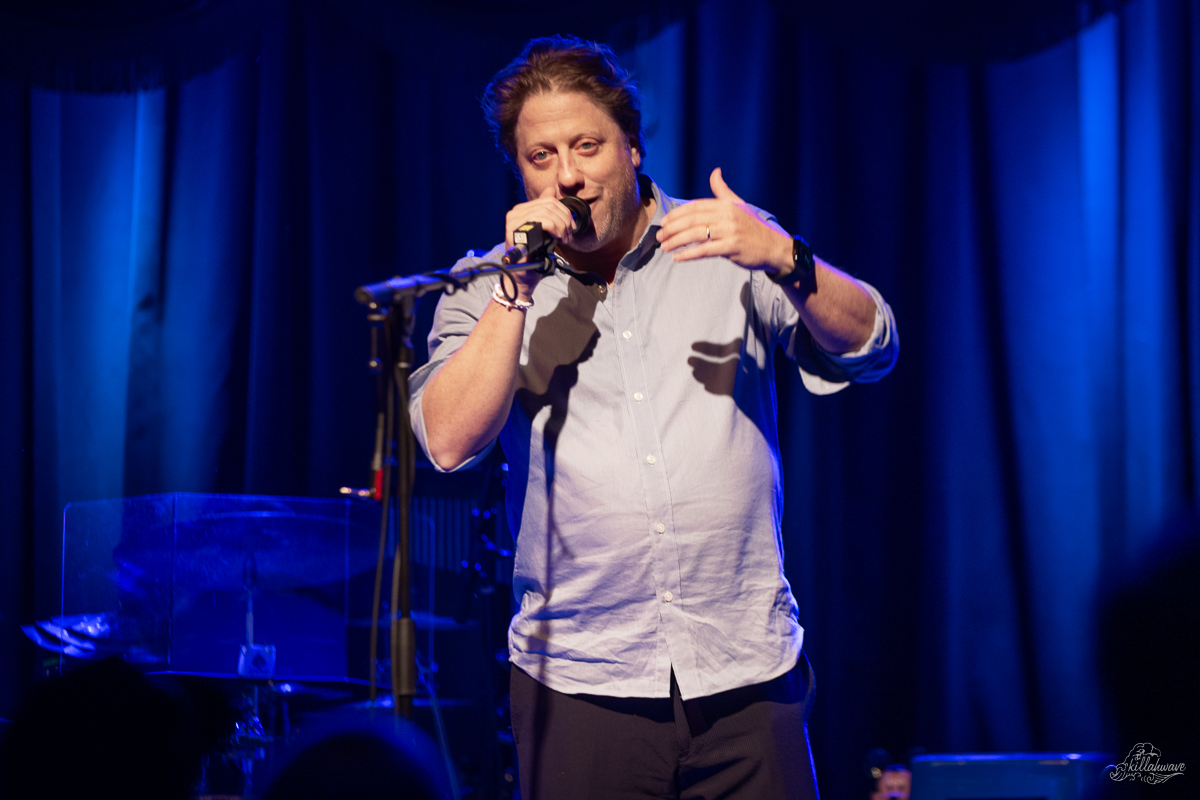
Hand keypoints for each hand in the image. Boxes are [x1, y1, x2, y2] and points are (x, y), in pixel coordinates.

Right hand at [501, 186, 578, 299]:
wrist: (523, 275)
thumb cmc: (533, 254)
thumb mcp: (544, 229)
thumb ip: (546, 210)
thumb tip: (551, 189)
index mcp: (522, 210)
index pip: (549, 200)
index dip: (564, 212)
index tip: (571, 227)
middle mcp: (516, 212)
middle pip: (550, 205)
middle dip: (565, 220)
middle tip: (568, 235)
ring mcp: (514, 221)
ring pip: (547, 213)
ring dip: (561, 226)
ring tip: (564, 239)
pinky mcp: (516, 230)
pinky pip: (542, 221)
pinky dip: (555, 229)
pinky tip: (557, 239)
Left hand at [656, 168, 792, 275]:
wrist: (773, 247)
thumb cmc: (752, 227)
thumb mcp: (739, 205)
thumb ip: (723, 190)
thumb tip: (715, 172)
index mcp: (725, 204)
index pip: (695, 207)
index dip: (677, 214)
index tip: (664, 221)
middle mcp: (727, 215)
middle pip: (692, 220)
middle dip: (672, 228)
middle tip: (659, 236)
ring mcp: (730, 231)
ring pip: (695, 234)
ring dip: (676, 241)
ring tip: (664, 247)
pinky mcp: (732, 247)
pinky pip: (705, 250)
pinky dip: (689, 254)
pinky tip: (677, 257)